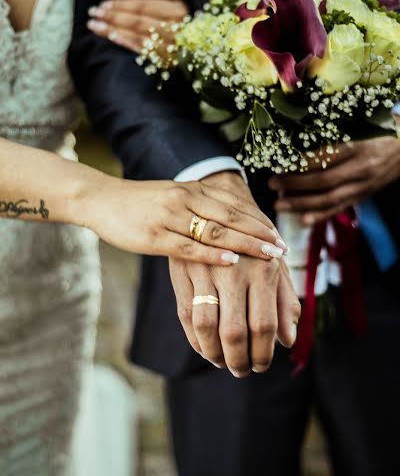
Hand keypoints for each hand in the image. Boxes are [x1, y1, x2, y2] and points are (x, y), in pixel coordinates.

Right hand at [83, 173, 286, 264]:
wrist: (102, 199)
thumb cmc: (141, 203)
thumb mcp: (174, 197)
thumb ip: (199, 206)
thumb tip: (227, 222)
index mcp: (192, 189)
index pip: (234, 204)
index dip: (259, 219)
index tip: (278, 233)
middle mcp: (185, 199)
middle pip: (232, 216)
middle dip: (260, 233)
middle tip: (283, 247)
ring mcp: (170, 216)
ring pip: (216, 230)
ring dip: (246, 243)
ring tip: (269, 255)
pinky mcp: (155, 236)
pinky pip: (189, 246)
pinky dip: (213, 254)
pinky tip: (232, 261)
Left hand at [87, 0, 186, 51]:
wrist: (200, 55)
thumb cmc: (187, 26)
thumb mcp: (184, 3)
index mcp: (178, 12)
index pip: (144, 6)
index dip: (122, 4)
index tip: (103, 4)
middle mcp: (175, 28)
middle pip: (138, 20)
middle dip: (113, 16)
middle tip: (93, 13)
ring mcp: (170, 46)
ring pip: (137, 35)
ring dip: (113, 30)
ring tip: (94, 26)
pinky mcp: (166, 61)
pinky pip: (143, 50)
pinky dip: (126, 42)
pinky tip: (111, 37)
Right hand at [170, 256, 299, 376]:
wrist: (222, 204)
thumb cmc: (256, 243)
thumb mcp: (276, 266)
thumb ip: (285, 302)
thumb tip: (287, 341)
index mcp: (263, 269)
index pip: (264, 326)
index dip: (263, 354)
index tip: (261, 366)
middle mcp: (233, 270)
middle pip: (234, 332)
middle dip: (238, 360)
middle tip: (241, 371)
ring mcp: (205, 270)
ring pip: (205, 326)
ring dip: (213, 353)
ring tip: (222, 362)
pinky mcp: (183, 270)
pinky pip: (186, 313)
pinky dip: (194, 338)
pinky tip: (204, 347)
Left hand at [269, 137, 399, 224]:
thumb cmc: (379, 128)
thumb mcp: (359, 123)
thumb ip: (333, 130)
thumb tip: (296, 134)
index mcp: (358, 146)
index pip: (324, 157)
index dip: (300, 163)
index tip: (278, 162)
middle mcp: (361, 169)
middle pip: (323, 181)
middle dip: (294, 184)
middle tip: (271, 183)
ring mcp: (363, 185)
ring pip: (330, 199)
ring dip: (301, 204)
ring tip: (279, 204)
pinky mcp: (363, 195)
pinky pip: (340, 208)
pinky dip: (321, 215)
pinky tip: (303, 219)